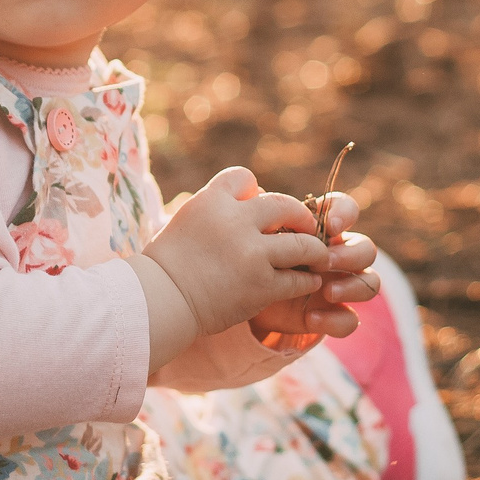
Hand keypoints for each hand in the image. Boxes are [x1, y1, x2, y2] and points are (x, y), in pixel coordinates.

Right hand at [132, 168, 331, 364]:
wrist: (160, 301)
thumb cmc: (167, 266)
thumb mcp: (186, 220)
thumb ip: (217, 208)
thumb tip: (252, 197)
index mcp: (211, 201)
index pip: (245, 178)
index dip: (256, 190)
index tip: (259, 206)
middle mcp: (235, 221)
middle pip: (285, 205)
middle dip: (302, 216)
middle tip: (308, 227)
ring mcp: (251, 253)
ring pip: (303, 244)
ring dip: (315, 251)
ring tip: (319, 258)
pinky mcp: (261, 285)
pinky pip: (298, 279)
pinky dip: (307, 281)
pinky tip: (309, 282)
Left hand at [248, 191, 379, 343]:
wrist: (245, 299)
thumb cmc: (254, 258)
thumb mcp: (256, 239)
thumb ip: (265, 220)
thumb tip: (258, 194)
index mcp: (321, 229)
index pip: (346, 210)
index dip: (345, 214)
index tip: (330, 225)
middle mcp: (338, 255)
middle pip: (367, 249)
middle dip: (350, 255)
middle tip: (325, 261)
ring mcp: (340, 285)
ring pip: (371, 282)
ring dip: (352, 286)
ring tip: (327, 291)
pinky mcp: (334, 315)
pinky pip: (351, 319)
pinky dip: (335, 319)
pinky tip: (310, 317)